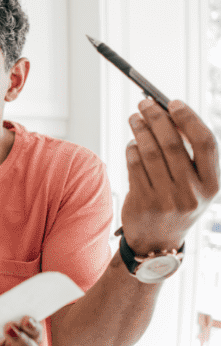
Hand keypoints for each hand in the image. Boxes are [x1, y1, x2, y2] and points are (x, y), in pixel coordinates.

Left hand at [121, 99, 218, 254]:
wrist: (158, 243)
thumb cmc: (177, 203)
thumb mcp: (194, 185)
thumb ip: (189, 155)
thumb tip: (169, 114)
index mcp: (212, 185)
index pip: (206, 143)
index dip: (190, 119)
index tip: (173, 102)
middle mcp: (192, 193)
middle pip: (173, 144)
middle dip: (157, 118)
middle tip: (145, 103)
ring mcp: (166, 200)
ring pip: (150, 152)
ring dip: (140, 130)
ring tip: (134, 118)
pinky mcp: (143, 204)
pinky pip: (134, 167)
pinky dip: (131, 149)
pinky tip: (132, 142)